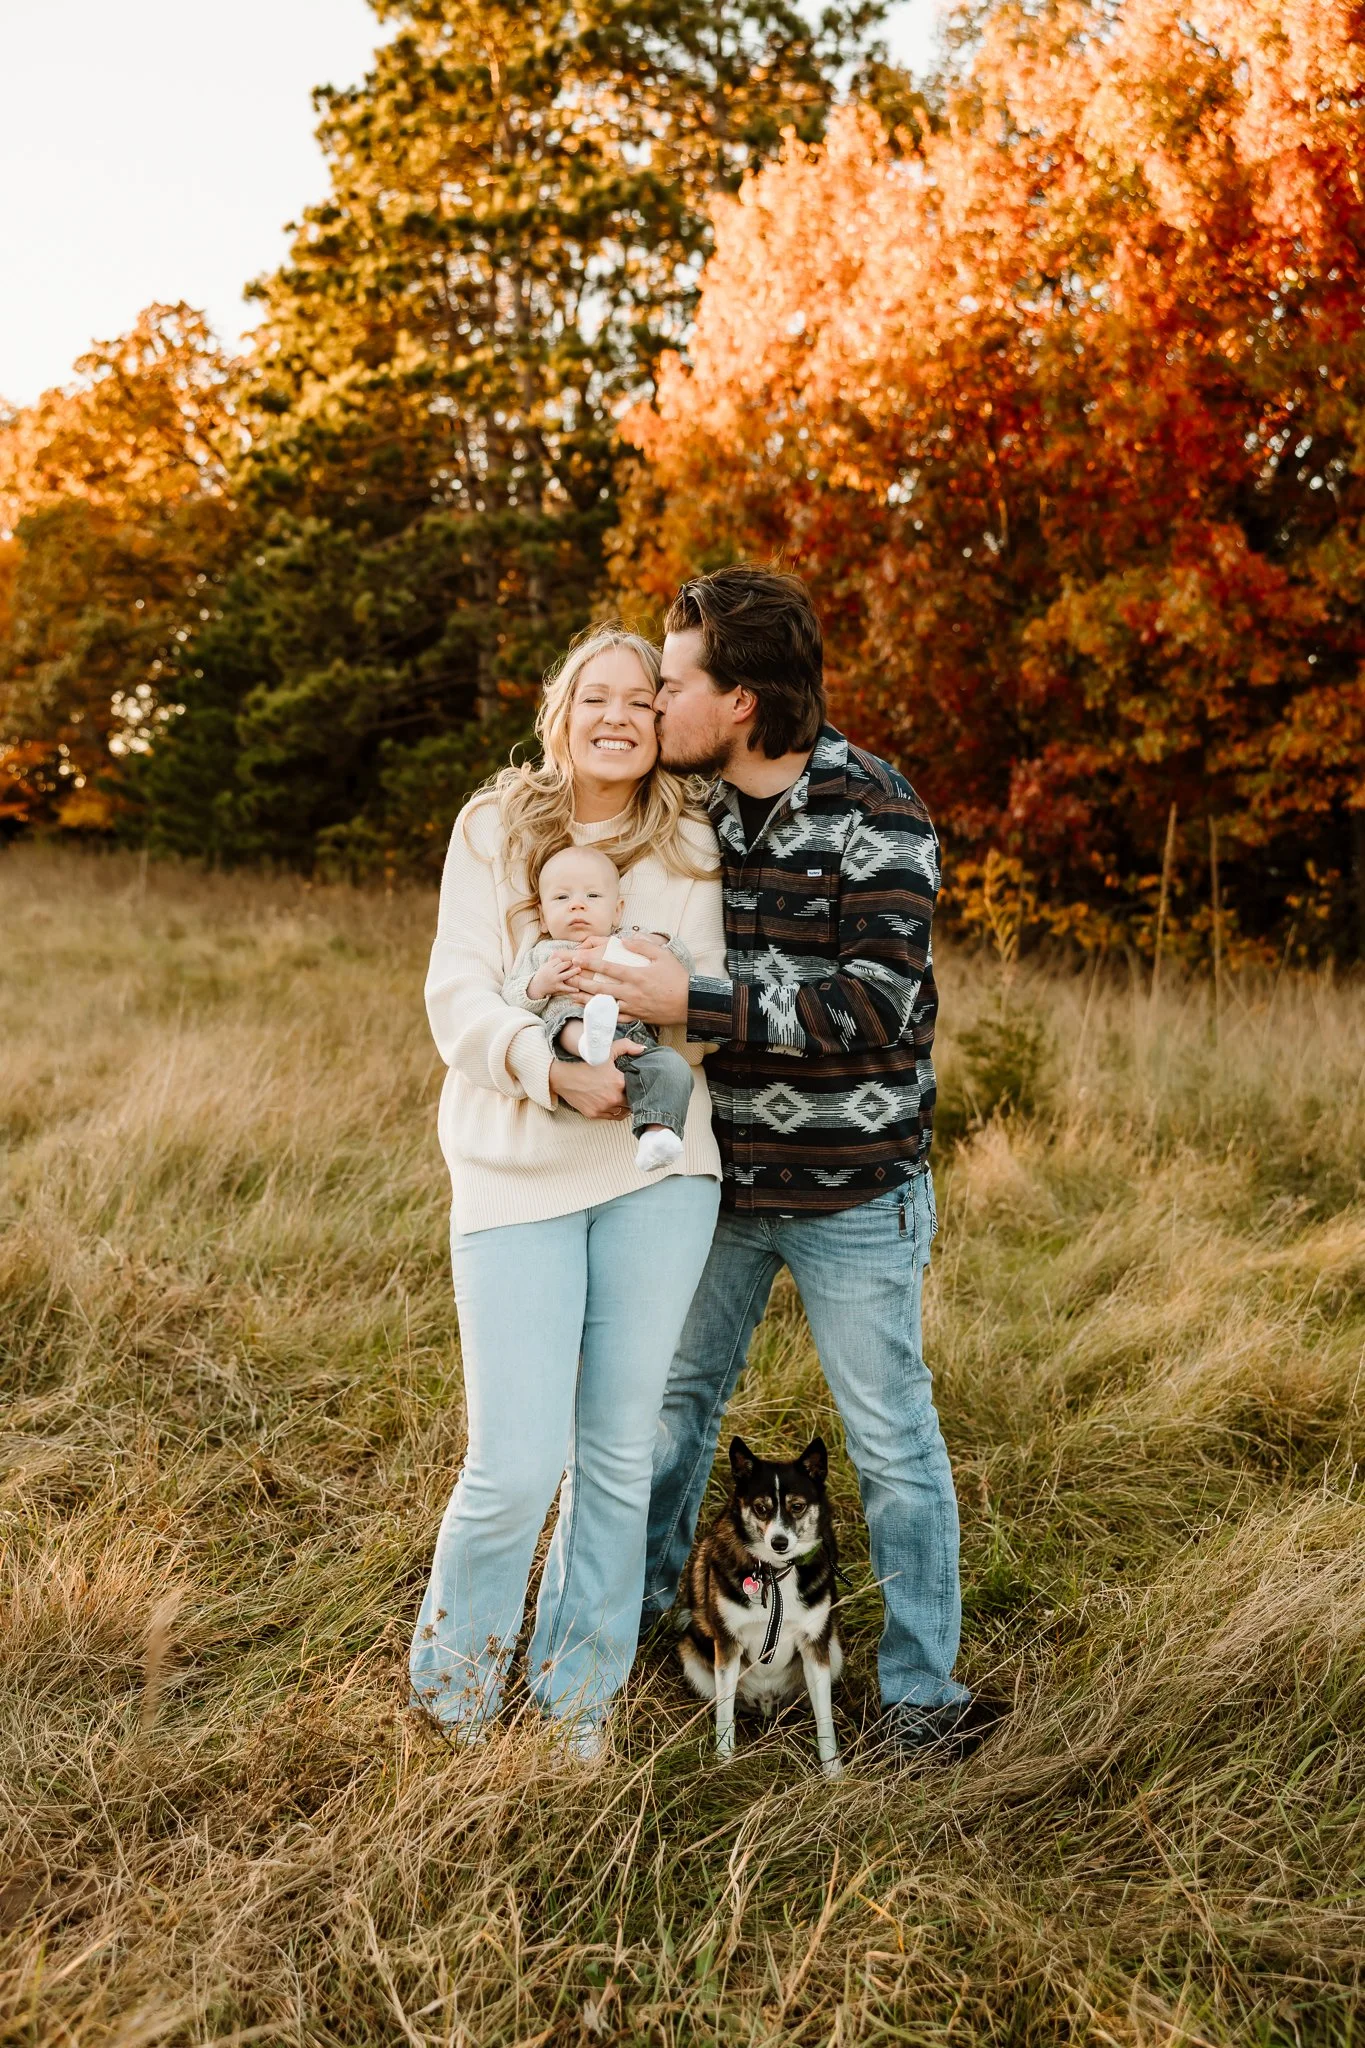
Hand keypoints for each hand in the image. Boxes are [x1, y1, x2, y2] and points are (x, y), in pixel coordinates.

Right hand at [526, 953, 578, 1000]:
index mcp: (548, 966)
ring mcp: (555, 980)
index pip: (558, 960)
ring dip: (573, 972)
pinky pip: (565, 988)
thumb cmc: (542, 975)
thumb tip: (561, 952)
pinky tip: (578, 989)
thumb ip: (552, 960)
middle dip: (570, 964)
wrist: (536, 987)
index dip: (564, 960)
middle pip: (562, 966)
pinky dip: (572, 989)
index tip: (569, 960)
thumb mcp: (544, 966)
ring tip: (579, 969)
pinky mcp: (557, 987)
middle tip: (577, 962)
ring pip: (566, 975)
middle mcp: (552, 972)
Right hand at [548, 1048, 639, 1118]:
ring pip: (623, 1112)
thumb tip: (642, 1049)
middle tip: (630, 1091)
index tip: (636, 1084)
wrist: (564, 1077)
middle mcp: (613, 1098)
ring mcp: (603, 1108)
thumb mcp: (606, 1051)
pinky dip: (614, 1112)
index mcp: (618, 1083)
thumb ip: (626, 1046)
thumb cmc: (586, 1064)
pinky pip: (612, 1117)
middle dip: (632, 1097)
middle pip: (632, 1102)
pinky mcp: (594, 1115)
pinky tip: (614, 1104)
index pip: (637, 1089)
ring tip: (623, 1099)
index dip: (638, 1086)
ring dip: (625, 1106)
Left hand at [572, 934, 688, 1025]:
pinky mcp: (636, 1016)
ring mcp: (632, 1006)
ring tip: (571, 995)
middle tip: (566, 977)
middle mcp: (631, 992)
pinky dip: (601, 1014)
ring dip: (586, 999)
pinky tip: (591, 1011)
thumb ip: (643, 946)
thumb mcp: (663, 956)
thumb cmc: (677, 978)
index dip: (589, 962)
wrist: (690, 1003)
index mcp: (636, 975)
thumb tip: (624, 939)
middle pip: (600, 987)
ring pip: (604, 1004)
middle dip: (581, 982)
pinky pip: (615, 1016)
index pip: (607, 967)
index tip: (576, 958)